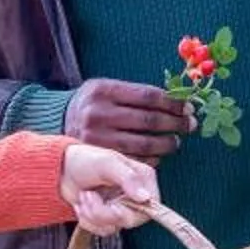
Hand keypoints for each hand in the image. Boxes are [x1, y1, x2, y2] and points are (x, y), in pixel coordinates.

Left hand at [60, 140, 159, 234]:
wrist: (61, 171)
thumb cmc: (85, 160)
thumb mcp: (106, 163)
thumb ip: (127, 178)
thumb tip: (145, 198)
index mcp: (143, 179)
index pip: (152, 205)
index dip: (133, 210)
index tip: (113, 204)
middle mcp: (136, 196)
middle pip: (130, 220)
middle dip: (103, 212)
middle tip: (88, 195)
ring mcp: (121, 209)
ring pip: (114, 227)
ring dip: (92, 214)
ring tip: (84, 195)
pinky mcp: (108, 219)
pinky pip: (102, 231)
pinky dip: (87, 220)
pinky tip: (81, 205)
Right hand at [64, 76, 194, 157]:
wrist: (58, 121)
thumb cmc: (93, 103)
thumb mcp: (106, 88)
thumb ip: (135, 94)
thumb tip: (177, 102)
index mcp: (104, 90)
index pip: (148, 96)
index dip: (173, 103)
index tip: (188, 108)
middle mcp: (99, 113)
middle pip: (148, 120)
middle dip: (175, 123)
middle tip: (190, 125)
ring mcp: (97, 137)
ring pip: (143, 143)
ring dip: (166, 143)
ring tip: (176, 141)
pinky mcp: (99, 156)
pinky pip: (133, 159)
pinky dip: (151, 158)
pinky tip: (159, 154)